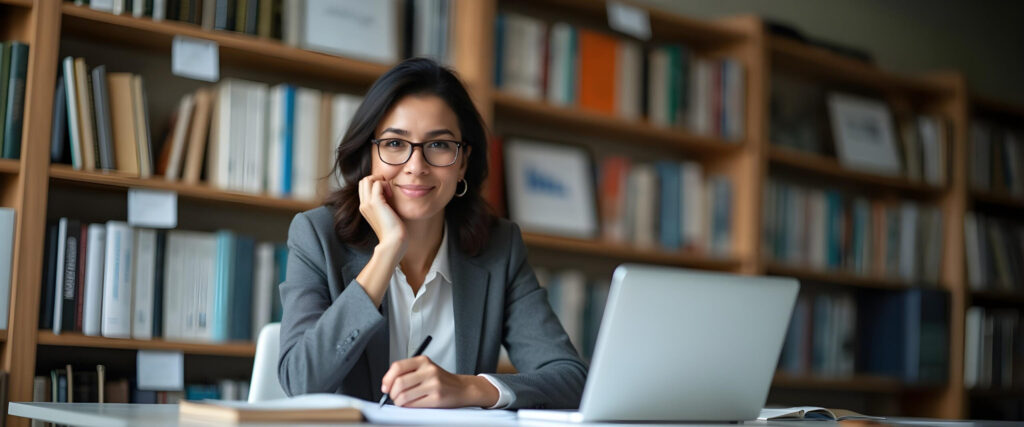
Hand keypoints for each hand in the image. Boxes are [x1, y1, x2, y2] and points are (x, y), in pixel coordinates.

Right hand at [358, 175, 406, 253]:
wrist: (393, 242)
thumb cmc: (393, 231)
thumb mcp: (386, 215)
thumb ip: (384, 204)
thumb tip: (389, 195)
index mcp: (364, 207)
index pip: (363, 186)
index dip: (375, 184)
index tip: (387, 192)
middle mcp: (363, 204)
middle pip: (363, 180)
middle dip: (377, 179)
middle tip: (388, 190)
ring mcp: (367, 203)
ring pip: (367, 179)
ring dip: (380, 180)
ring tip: (389, 192)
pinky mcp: (375, 203)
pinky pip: (377, 183)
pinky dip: (385, 184)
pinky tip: (391, 195)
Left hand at [381, 356, 498, 407]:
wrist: (462, 388)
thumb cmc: (440, 380)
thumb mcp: (425, 368)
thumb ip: (408, 372)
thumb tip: (387, 384)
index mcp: (423, 360)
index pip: (397, 367)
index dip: (387, 379)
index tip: (385, 387)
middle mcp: (428, 370)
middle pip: (399, 383)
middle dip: (392, 393)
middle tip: (393, 397)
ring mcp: (433, 384)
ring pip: (404, 396)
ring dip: (398, 402)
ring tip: (402, 401)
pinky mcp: (436, 398)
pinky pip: (414, 405)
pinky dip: (408, 406)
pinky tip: (411, 404)